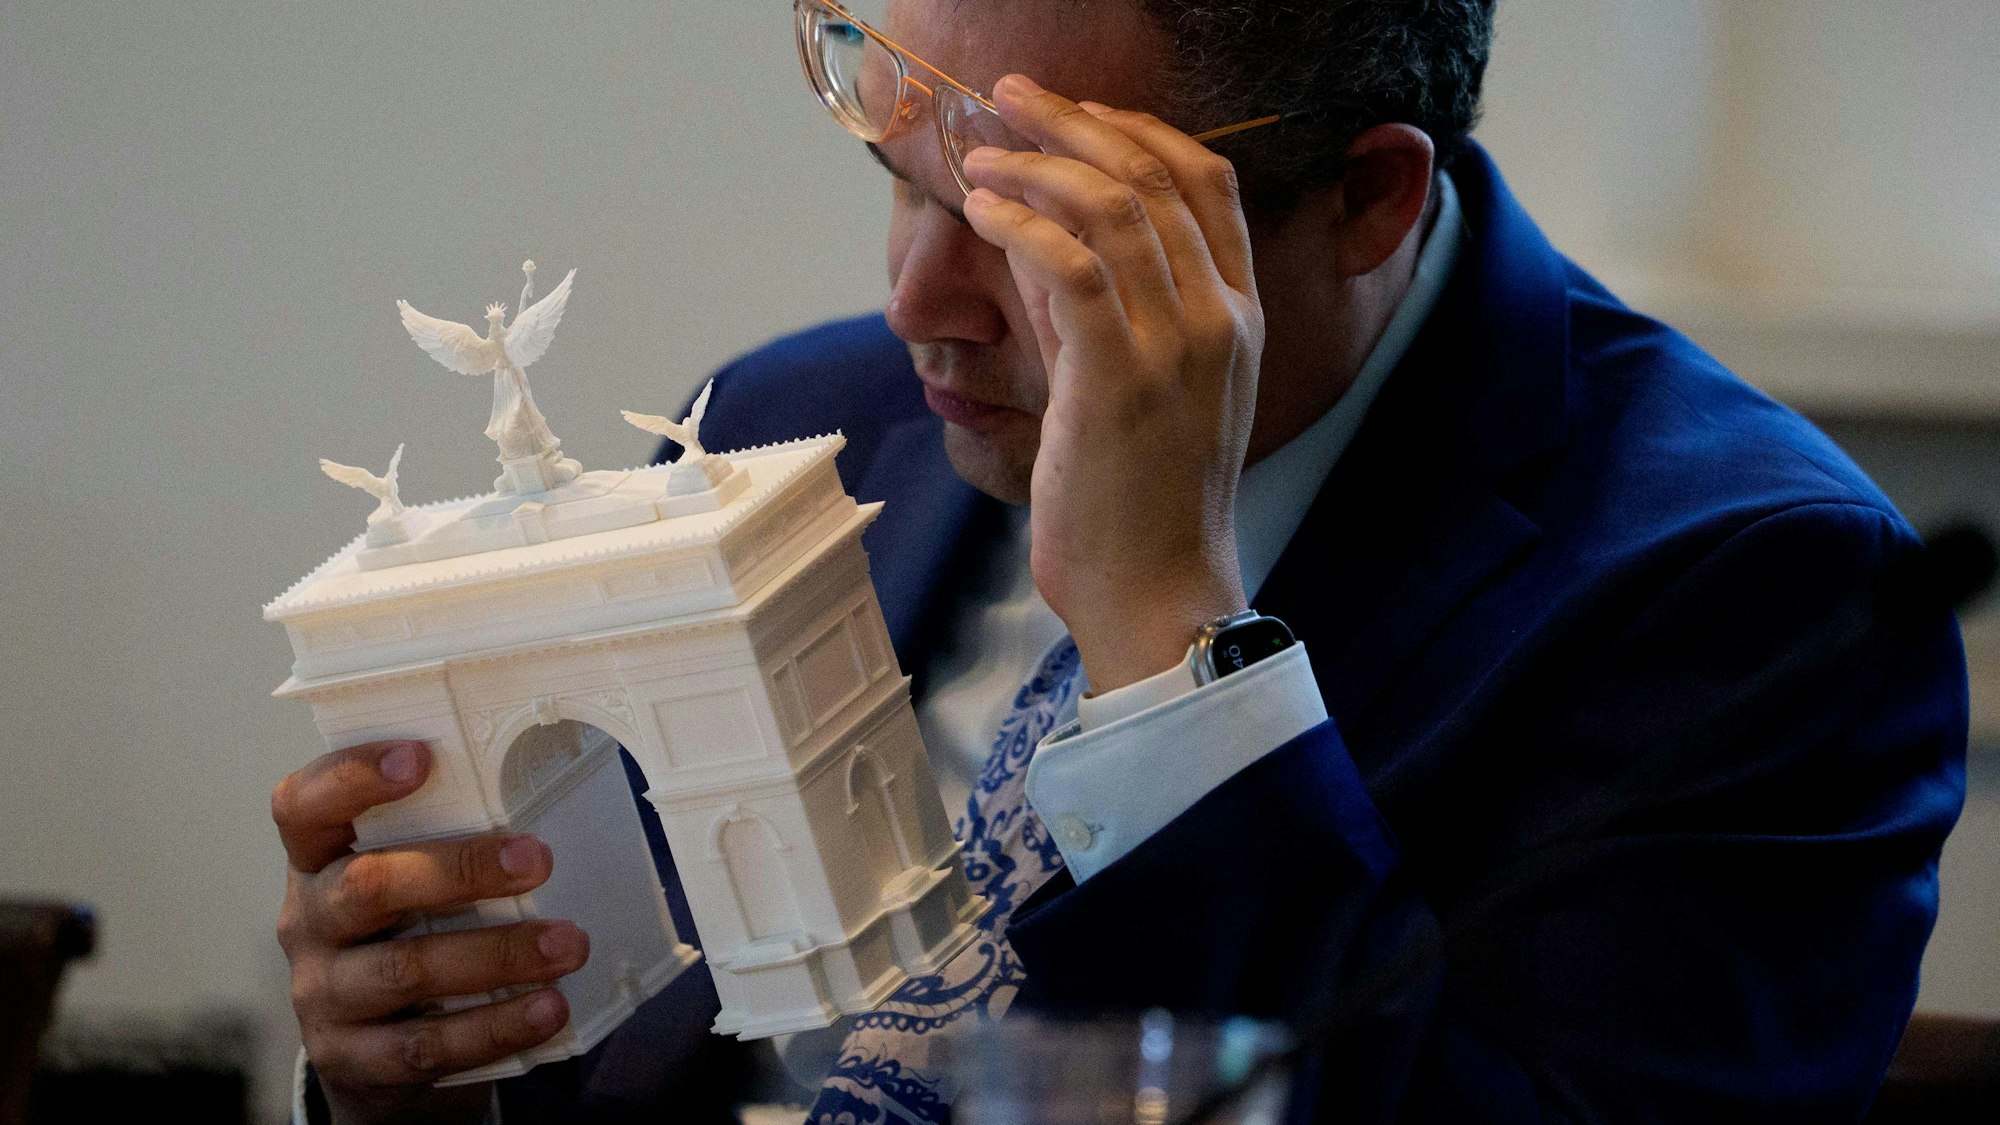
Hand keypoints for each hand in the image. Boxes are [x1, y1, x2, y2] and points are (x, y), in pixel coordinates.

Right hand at [271, 741, 589, 1123]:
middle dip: (459, 869)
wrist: (370, 1049)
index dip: (351, 776)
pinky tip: (547, 1008)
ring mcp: (323, 993)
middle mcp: (308, 921)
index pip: (302, 805)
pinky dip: (495, 1027)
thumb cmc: (404, 932)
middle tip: (538, 860)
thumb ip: (446, 839)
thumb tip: (554, 791)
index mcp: (317, 859)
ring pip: (405, 970)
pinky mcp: (351, 1057)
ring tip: (569, 944)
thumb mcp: (407, 879)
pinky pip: (426, 1045)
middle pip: (366, 886)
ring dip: (497, 955)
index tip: (421, 758)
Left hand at [960, 74, 1259, 691]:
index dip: (1139, 129)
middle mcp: (1220, 319)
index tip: (1076, 109)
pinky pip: (1071, 267)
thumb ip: (1113, 319)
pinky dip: (1020, 224)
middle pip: (1157, 175)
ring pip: (1113, 208)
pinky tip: (981, 214)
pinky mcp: (1119, 379)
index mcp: (1239, 318)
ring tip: (978, 158)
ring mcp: (1177, 347)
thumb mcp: (1150, 396)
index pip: (1207, 182)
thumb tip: (1049, 251)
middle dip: (1076, 120)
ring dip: (1035, 166)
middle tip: (1010, 95)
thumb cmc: (1145, 507)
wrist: (1161, 595)